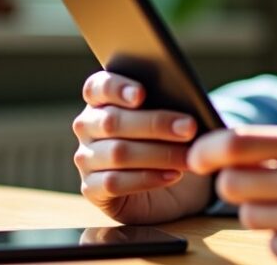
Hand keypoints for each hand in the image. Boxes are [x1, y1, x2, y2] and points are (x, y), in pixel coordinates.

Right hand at [72, 71, 212, 223]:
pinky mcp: (92, 189)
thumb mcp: (174, 119)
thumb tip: (185, 100)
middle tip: (189, 127)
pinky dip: (147, 179)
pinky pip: (113, 183)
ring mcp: (86, 159)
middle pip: (112, 121)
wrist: (177, 185)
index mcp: (102, 99)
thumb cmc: (173, 140)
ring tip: (188, 156)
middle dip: (155, 124)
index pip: (98, 87)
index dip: (117, 88)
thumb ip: (171, 103)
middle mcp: (88, 127)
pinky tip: (172, 175)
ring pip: (117, 153)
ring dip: (158, 154)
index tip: (142, 94)